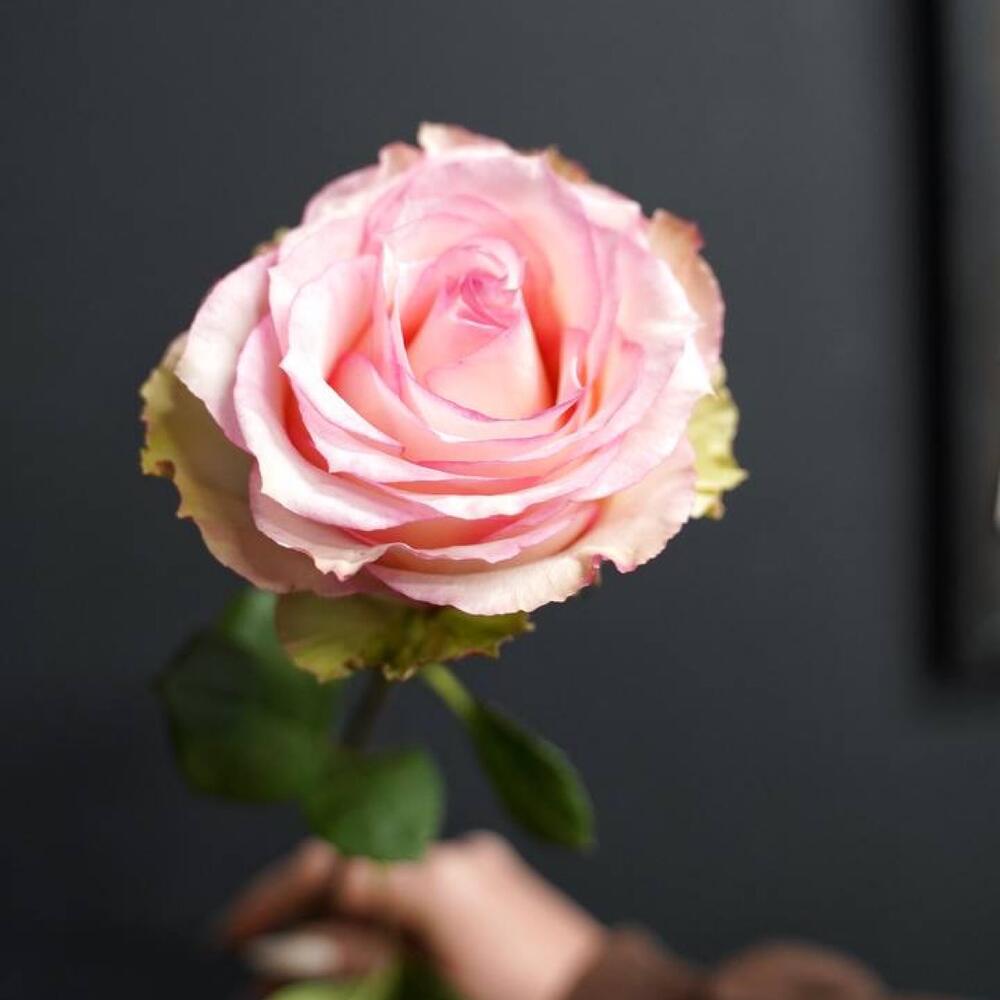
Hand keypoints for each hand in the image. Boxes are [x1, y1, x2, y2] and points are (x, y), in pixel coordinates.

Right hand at [222, 833, 606, 999]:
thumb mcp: (432, 984)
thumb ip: (361, 962)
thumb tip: (293, 955)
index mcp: (436, 883)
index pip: (333, 867)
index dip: (274, 899)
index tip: (230, 938)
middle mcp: (455, 862)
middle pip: (352, 883)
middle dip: (303, 935)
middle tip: (265, 983)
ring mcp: (478, 872)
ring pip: (382, 894)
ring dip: (341, 938)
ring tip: (310, 986)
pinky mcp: (494, 888)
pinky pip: (419, 901)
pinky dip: (383, 933)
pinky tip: (367, 968)